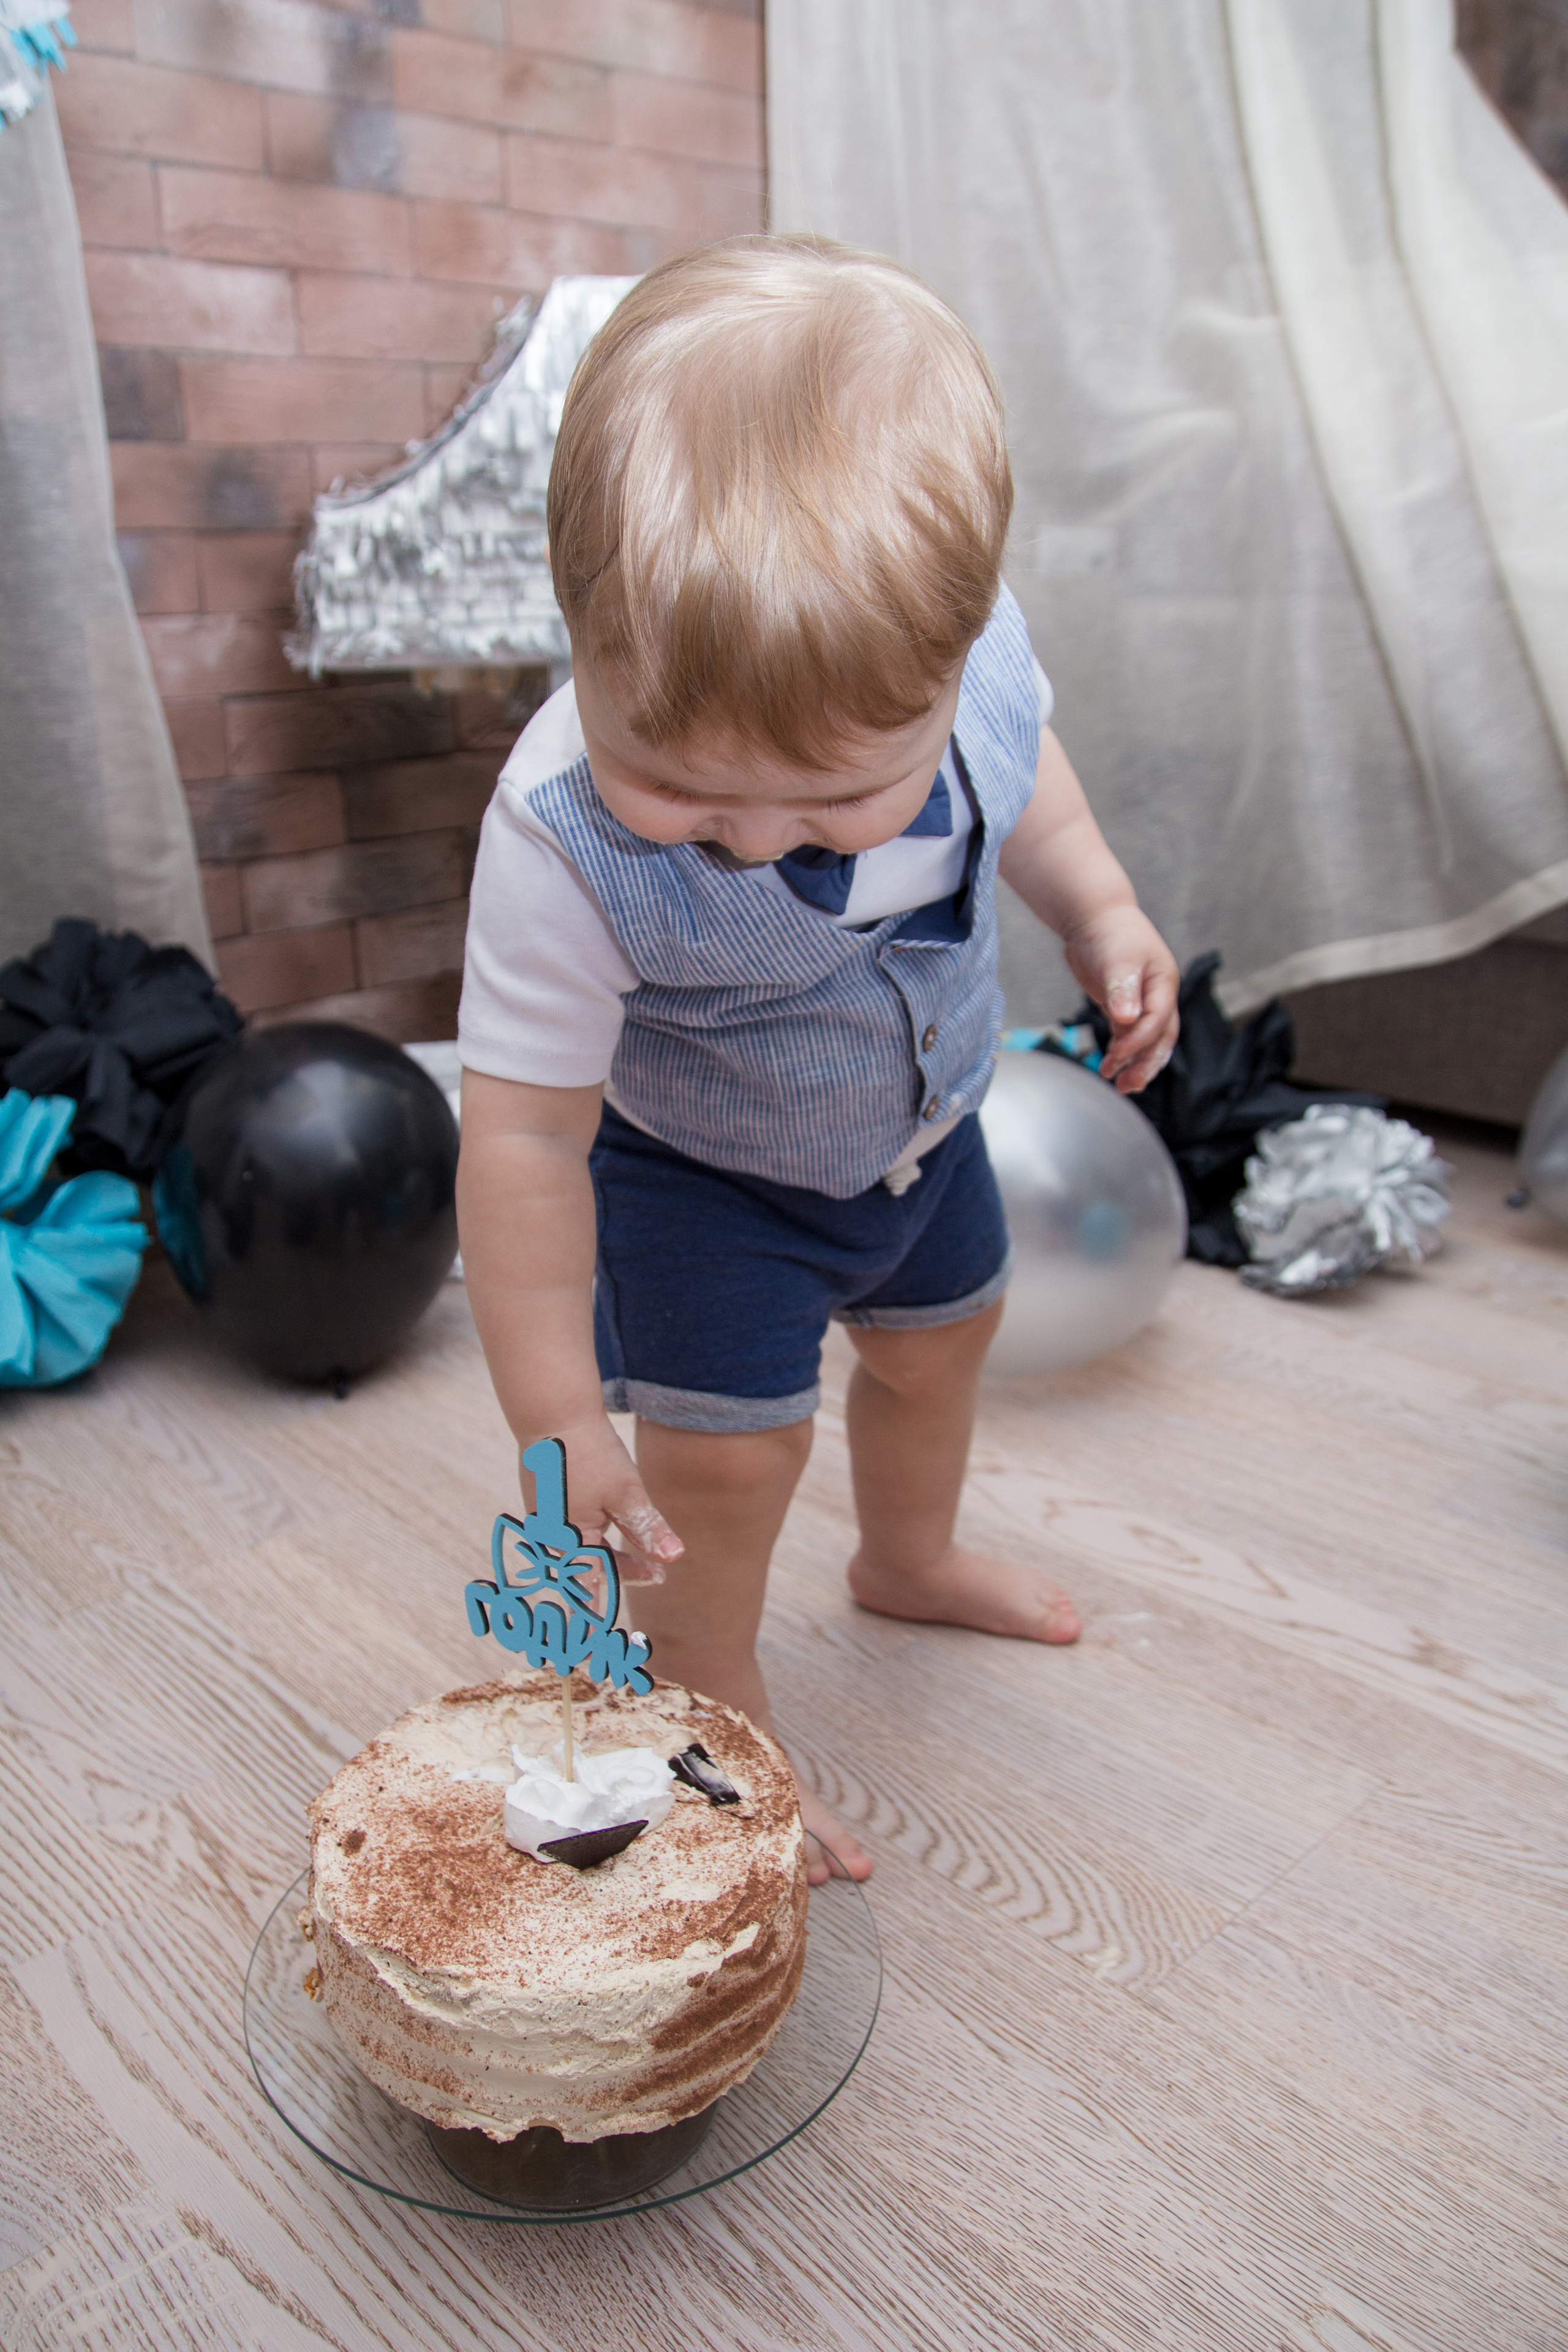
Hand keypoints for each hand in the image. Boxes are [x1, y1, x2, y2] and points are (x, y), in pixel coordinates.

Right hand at [525, 1414, 683, 1585]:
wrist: (553, 1412)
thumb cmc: (589, 1453)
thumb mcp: (626, 1492)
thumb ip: (647, 1529)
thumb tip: (674, 1558)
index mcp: (569, 1541)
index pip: (595, 1582)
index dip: (617, 1595)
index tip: (633, 1611)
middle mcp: (551, 1535)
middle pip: (590, 1566)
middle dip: (622, 1572)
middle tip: (657, 1575)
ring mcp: (545, 1517)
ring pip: (582, 1547)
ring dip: (609, 1556)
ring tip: (642, 1559)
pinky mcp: (547, 1500)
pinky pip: (573, 1530)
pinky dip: (595, 1536)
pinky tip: (608, 1526)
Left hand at [1063, 908, 1179, 1092]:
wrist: (1095, 917)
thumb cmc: (1111, 932)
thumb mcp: (1119, 958)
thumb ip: (1122, 988)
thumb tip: (1127, 1018)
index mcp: (1164, 984)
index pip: (1157, 1021)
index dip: (1139, 1040)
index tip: (1118, 1053)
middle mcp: (1157, 996)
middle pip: (1160, 1038)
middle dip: (1146, 1063)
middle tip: (1130, 1084)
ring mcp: (1141, 1003)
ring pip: (1145, 1041)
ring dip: (1134, 1063)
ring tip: (1120, 1084)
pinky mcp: (1123, 1006)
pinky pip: (1127, 1036)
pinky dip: (1122, 1053)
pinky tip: (1111, 1067)